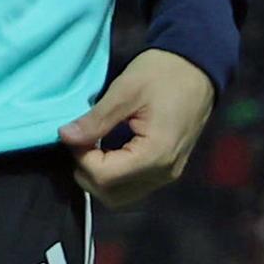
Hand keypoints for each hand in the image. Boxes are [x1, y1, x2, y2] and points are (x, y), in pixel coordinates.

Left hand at [59, 49, 214, 207]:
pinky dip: (114, 176)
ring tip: (92, 145)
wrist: (198, 67)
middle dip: (87, 171)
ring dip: (99, 177)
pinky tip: (107, 150)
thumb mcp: (126, 89)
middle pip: (111, 194)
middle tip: (81, 140)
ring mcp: (168, 175)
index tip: (74, 134)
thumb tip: (65, 136)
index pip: (105, 176)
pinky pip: (133, 186)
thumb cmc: (163, 73)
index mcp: (155, 154)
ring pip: (121, 196)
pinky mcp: (167, 170)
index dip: (81, 158)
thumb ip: (96, 119)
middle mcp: (164, 173)